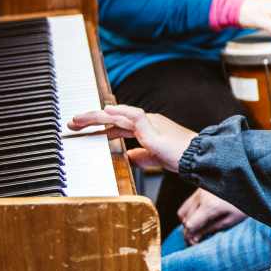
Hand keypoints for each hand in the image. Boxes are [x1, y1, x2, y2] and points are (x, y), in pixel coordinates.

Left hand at [68, 104, 195, 172]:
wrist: (198, 158)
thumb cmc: (182, 158)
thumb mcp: (155, 158)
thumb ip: (141, 156)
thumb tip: (128, 157)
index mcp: (148, 128)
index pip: (119, 126)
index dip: (101, 128)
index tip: (85, 132)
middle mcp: (148, 122)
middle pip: (114, 117)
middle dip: (92, 120)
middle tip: (72, 123)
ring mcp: (150, 122)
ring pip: (118, 115)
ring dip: (96, 116)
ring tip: (78, 119)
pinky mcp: (153, 127)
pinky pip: (133, 115)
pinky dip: (119, 112)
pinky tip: (106, 111)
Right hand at [177, 188, 246, 244]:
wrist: (249, 183)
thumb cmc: (244, 203)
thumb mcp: (231, 220)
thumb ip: (211, 229)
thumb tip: (194, 238)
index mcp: (210, 206)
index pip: (190, 225)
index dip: (190, 237)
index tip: (196, 244)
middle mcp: (201, 196)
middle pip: (185, 219)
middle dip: (188, 231)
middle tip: (197, 239)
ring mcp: (199, 190)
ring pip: (183, 211)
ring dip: (187, 222)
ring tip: (199, 228)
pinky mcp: (200, 187)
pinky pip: (188, 203)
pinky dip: (189, 212)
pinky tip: (200, 217)